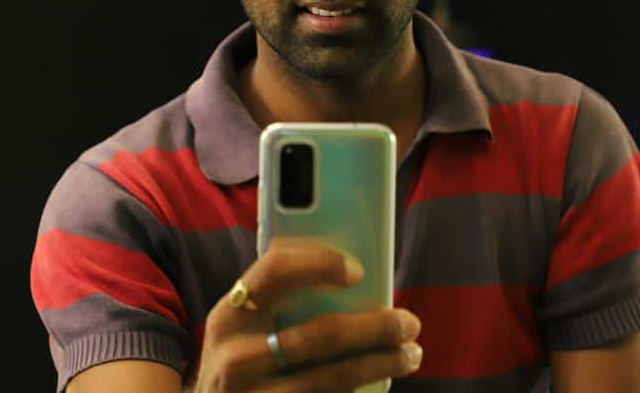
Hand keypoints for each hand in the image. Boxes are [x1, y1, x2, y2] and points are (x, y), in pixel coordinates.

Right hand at [193, 237, 421, 391]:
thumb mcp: (243, 325)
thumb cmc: (240, 357)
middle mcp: (236, 358)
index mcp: (229, 315)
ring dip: (380, 364)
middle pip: (319, 335)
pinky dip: (359, 392)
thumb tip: (346, 260)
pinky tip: (381, 381)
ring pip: (331, 379)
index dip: (319, 264)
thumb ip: (278, 295)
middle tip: (409, 322)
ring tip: (410, 354)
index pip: (274, 272)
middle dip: (375, 328)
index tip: (359, 270)